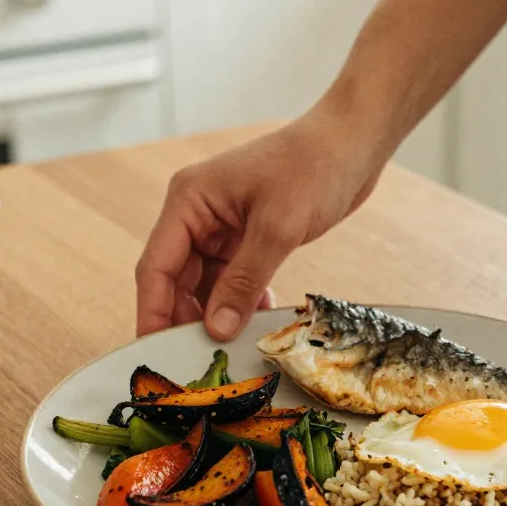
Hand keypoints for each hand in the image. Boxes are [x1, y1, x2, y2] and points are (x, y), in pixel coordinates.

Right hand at [135, 110, 381, 340]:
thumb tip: (216, 330)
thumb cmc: (314, 167)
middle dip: (186, 319)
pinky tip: (258, 320)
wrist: (353, 142)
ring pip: (205, 284)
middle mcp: (197, 213)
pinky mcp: (247, 236)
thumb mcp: (277, 228)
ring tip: (231, 347)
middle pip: (175, 280)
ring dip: (218, 314)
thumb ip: (244, 282)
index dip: (153, 312)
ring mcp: (221, 225)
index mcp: (188, 200)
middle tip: (199, 362)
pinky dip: (242, 301)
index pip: (156, 267)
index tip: (157, 353)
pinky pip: (232, 279)